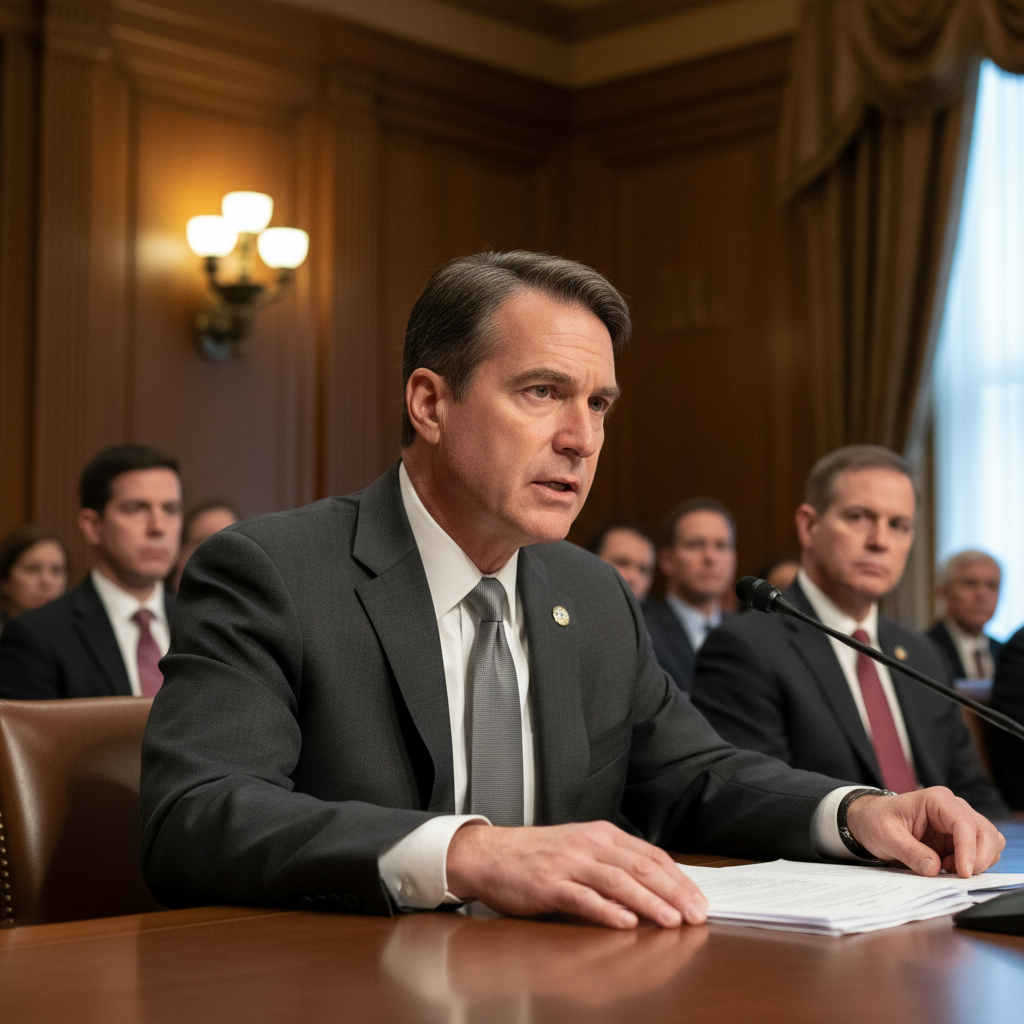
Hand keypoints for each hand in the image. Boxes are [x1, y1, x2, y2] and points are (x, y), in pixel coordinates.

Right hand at [445, 820, 707, 929]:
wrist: (491, 854)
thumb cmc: (538, 855)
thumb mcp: (581, 849)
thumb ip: (614, 864)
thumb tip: (655, 888)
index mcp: (602, 834)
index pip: (651, 855)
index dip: (678, 879)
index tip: (699, 900)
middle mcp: (589, 844)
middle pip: (641, 867)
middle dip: (673, 892)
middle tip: (695, 914)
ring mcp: (569, 862)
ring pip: (618, 881)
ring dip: (649, 902)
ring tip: (670, 920)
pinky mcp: (549, 884)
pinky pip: (583, 897)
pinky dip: (606, 910)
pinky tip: (624, 922)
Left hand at [845, 787, 1004, 876]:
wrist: (871, 820)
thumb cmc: (877, 821)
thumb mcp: (886, 836)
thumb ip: (910, 852)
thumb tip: (935, 869)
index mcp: (936, 801)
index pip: (964, 823)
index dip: (969, 849)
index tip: (963, 872)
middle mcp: (953, 808)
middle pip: (986, 832)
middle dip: (979, 858)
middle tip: (958, 875)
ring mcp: (959, 823)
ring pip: (990, 841)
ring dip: (978, 861)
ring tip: (949, 869)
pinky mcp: (959, 838)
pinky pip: (981, 851)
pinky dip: (974, 863)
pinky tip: (951, 868)